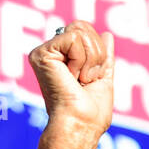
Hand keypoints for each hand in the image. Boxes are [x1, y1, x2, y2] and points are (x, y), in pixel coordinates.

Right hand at [28, 21, 114, 148]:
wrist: (81, 122)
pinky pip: (74, 37)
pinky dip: (82, 60)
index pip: (87, 33)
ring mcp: (44, 51)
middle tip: (86, 79)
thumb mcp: (102, 77)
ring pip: (80, 31)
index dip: (99, 54)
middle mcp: (51, 52)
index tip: (91, 78)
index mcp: (64, 57)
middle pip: (83, 27)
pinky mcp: (41, 53)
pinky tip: (72, 76)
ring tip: (79, 80)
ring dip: (91, 60)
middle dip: (96, 55)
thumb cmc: (92, 110)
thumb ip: (103, 56)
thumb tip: (107, 35)